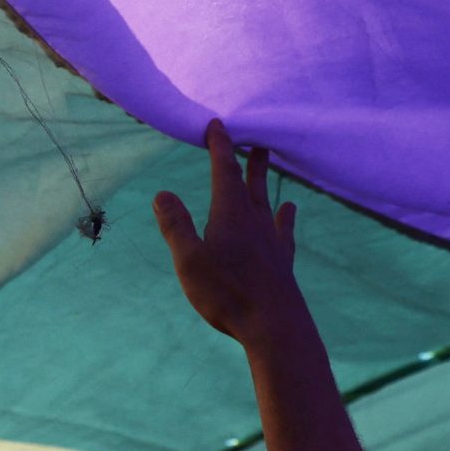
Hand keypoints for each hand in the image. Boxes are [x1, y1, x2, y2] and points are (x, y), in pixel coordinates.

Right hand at [152, 120, 307, 350]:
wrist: (275, 326)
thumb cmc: (227, 293)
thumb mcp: (189, 260)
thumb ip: (176, 226)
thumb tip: (162, 193)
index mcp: (230, 214)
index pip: (224, 171)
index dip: (220, 146)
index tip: (217, 125)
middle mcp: (255, 221)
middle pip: (251, 181)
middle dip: (248, 157)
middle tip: (253, 136)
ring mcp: (271, 241)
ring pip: (268, 201)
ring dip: (265, 180)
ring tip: (269, 164)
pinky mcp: (282, 261)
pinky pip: (283, 229)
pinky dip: (284, 217)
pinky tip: (288, 213)